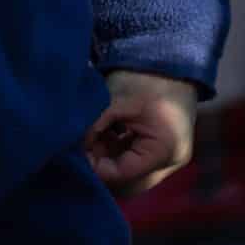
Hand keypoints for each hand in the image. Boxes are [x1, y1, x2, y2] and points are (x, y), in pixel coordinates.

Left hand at [84, 71, 196, 196]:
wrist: (172, 62)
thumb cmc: (147, 78)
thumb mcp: (118, 101)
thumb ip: (95, 125)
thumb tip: (72, 145)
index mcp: (164, 151)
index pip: (122, 173)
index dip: (96, 166)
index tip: (76, 151)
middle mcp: (170, 162)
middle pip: (128, 182)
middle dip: (102, 167)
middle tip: (81, 150)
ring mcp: (168, 159)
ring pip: (130, 174)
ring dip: (108, 160)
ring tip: (91, 140)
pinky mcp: (161, 151)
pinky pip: (135, 162)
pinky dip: (116, 153)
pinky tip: (102, 136)